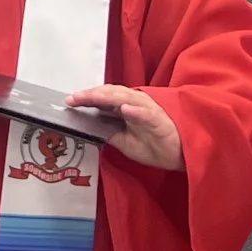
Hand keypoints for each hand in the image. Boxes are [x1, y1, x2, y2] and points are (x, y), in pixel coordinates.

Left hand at [67, 84, 183, 170]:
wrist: (182, 156)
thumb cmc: (156, 146)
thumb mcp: (125, 142)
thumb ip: (109, 132)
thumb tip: (89, 127)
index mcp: (127, 108)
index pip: (104, 98)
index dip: (87, 98)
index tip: (69, 101)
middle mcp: (136, 104)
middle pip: (111, 94)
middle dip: (91, 95)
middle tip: (73, 98)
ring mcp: (148, 110)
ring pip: (126, 98)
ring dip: (107, 97)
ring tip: (91, 98)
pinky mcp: (159, 121)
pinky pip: (146, 114)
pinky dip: (134, 110)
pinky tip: (123, 109)